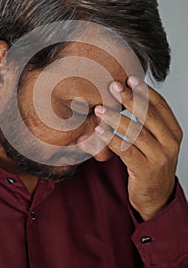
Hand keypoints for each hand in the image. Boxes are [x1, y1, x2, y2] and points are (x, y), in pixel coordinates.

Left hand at [94, 76, 182, 220]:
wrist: (155, 196)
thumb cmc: (150, 161)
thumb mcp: (155, 140)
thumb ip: (145, 122)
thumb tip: (125, 94)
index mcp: (174, 131)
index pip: (160, 106)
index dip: (144, 91)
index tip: (129, 78)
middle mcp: (170, 143)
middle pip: (148, 116)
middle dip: (130, 99)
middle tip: (113, 86)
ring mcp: (159, 157)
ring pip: (135, 132)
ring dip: (115, 118)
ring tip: (100, 109)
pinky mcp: (145, 170)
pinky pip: (125, 150)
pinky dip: (111, 138)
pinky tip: (100, 129)